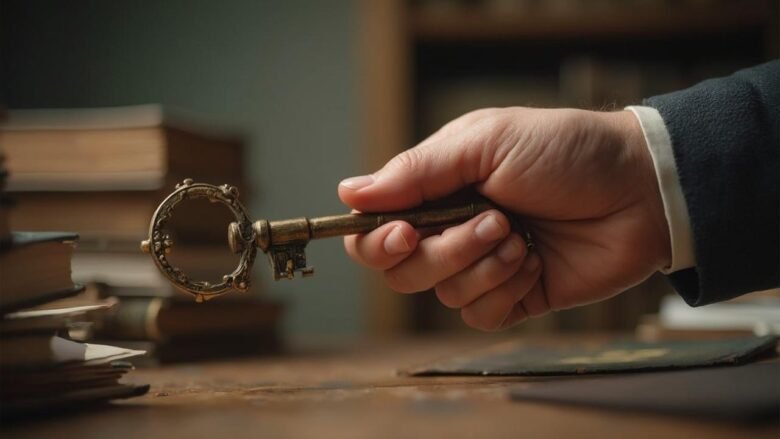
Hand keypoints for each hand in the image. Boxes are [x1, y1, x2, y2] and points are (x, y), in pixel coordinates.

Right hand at [339, 108, 669, 330]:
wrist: (640, 189)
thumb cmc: (565, 151)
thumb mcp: (486, 142)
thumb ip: (417, 171)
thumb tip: (348, 193)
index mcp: (436, 189)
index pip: (375, 229)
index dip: (375, 241)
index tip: (404, 233)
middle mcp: (450, 230)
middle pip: (400, 270)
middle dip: (442, 252)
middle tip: (491, 221)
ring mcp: (482, 265)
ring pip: (442, 293)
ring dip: (483, 265)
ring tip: (521, 235)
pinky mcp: (514, 296)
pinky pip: (480, 315)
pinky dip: (504, 290)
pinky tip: (535, 261)